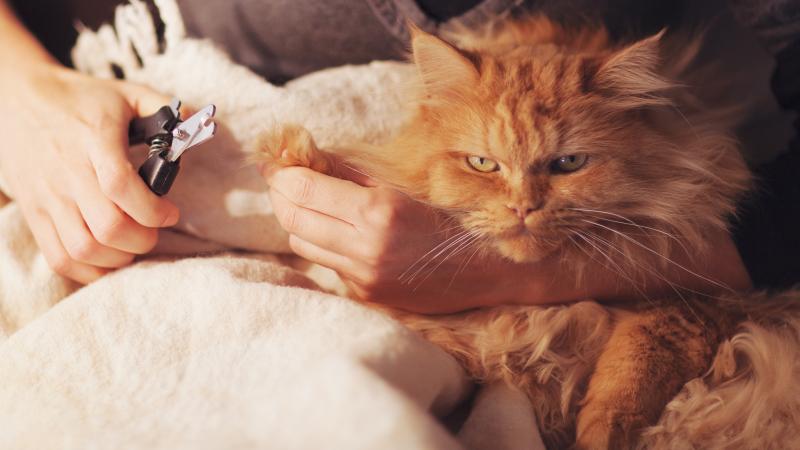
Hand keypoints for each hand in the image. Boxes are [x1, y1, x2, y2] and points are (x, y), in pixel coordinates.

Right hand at [0, 66, 179, 283]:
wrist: (16, 101)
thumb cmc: (81, 100)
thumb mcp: (125, 92)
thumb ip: (163, 106)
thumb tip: (198, 123)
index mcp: (95, 140)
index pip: (121, 186)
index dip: (153, 210)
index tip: (171, 212)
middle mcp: (68, 172)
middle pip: (107, 227)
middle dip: (143, 239)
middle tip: (155, 231)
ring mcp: (48, 197)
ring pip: (84, 249)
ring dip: (119, 257)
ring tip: (134, 244)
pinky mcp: (34, 214)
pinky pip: (59, 258)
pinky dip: (90, 271)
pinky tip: (110, 259)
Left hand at [263, 164, 535, 312]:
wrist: (488, 270)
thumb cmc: (452, 217)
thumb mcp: (404, 185)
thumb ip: (352, 172)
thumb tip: (309, 157)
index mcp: (377, 211)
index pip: (303, 190)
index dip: (282, 174)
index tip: (278, 164)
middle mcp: (366, 247)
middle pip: (292, 218)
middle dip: (282, 195)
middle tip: (285, 181)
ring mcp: (364, 276)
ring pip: (303, 244)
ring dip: (300, 222)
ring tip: (315, 206)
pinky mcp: (366, 294)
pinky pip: (328, 265)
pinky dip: (326, 246)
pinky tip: (344, 235)